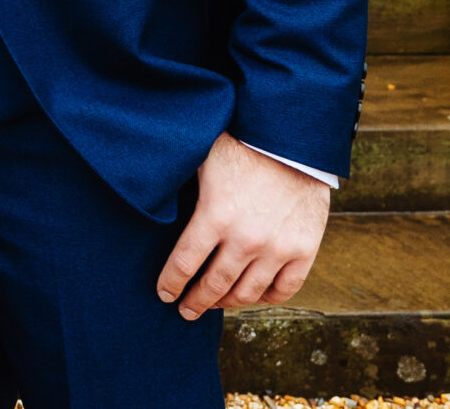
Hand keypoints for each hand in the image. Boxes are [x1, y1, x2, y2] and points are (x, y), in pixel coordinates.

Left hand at [157, 132, 332, 319]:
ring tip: (215, 304)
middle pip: (214, 285)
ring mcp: (278, 247)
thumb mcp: (200, 160)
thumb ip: (179, 188)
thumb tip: (145, 200)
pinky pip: (284, 289)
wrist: (292, 138)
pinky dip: (266, 297)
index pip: (184, 264)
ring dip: (227, 303)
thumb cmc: (239, 143)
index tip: (164, 294)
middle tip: (185, 310)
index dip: (171, 283)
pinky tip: (252, 295)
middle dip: (195, 301)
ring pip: (248, 293)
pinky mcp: (305, 249)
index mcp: (215, 215)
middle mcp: (246, 239)